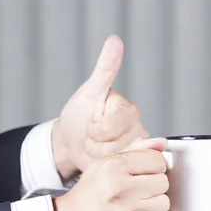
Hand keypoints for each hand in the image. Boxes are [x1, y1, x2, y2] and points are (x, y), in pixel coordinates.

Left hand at [52, 35, 158, 179]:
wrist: (72, 144)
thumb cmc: (79, 117)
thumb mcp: (88, 93)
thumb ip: (105, 69)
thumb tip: (115, 40)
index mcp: (128, 109)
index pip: (111, 128)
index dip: (95, 132)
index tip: (90, 126)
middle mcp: (138, 127)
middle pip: (116, 146)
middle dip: (97, 146)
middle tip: (92, 139)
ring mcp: (137, 148)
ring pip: (119, 160)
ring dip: (101, 158)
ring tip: (97, 149)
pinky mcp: (134, 164)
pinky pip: (125, 170)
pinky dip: (111, 167)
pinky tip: (107, 160)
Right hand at [52, 147, 172, 210]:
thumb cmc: (87, 196)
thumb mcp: (104, 164)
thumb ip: (135, 151)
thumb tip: (161, 144)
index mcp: (113, 167)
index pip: (157, 160)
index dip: (153, 166)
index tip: (145, 173)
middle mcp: (122, 189)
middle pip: (163, 181)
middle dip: (153, 186)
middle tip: (138, 191)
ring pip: (165, 203)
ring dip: (155, 205)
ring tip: (138, 206)